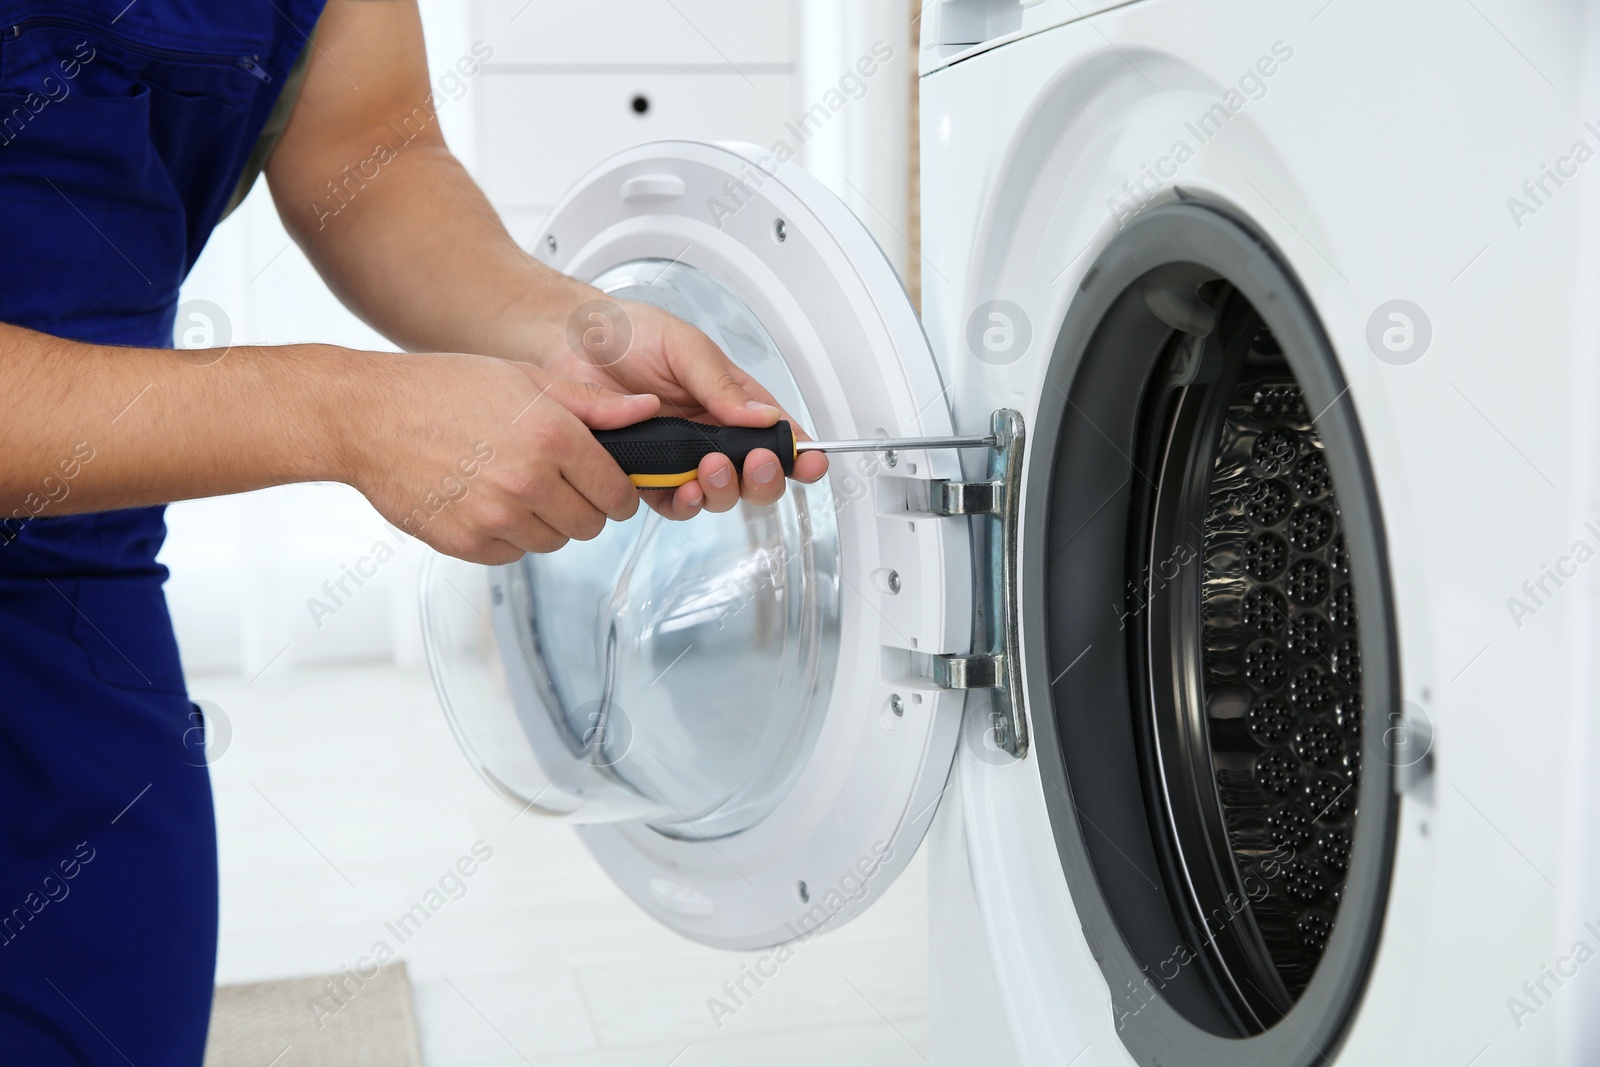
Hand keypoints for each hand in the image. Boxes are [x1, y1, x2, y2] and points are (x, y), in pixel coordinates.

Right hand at [346, 352, 659, 562]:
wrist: (368, 416)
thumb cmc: (445, 389)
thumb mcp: (525, 378)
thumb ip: (593, 404)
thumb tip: (648, 411)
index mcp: (554, 438)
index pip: (618, 494)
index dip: (617, 492)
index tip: (605, 485)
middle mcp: (530, 482)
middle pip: (591, 526)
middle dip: (584, 508)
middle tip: (557, 482)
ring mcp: (496, 517)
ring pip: (553, 543)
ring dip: (545, 522)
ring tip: (515, 486)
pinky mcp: (467, 543)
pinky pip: (512, 554)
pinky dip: (507, 536)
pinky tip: (485, 500)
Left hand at [543, 296, 828, 518]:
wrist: (569, 343)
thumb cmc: (626, 334)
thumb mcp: (684, 347)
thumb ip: (722, 385)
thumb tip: (764, 416)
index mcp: (730, 400)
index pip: (776, 434)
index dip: (799, 454)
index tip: (812, 463)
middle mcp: (710, 434)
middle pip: (754, 475)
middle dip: (763, 478)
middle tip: (755, 464)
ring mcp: (679, 458)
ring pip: (718, 494)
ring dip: (723, 490)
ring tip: (709, 469)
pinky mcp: (646, 476)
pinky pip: (674, 503)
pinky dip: (683, 503)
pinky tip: (681, 489)